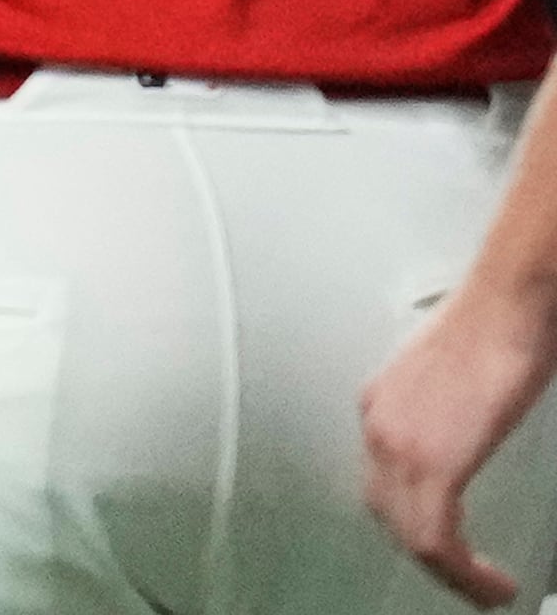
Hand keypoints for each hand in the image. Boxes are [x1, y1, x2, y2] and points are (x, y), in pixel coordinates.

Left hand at [361, 277, 556, 607]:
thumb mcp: (450, 380)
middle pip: (388, 512)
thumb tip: (458, 436)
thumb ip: (442, 414)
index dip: (412, 518)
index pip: (382, 479)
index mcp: (383, 402)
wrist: (508, 301)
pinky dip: (464, 575)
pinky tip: (491, 585)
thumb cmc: (493, 327)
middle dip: (427, 552)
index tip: (446, 541)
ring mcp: (400, 442)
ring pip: (411, 536)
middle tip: (464, 575)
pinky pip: (436, 542)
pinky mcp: (433, 462)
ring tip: (483, 590)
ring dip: (451, 573)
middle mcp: (380, 422)